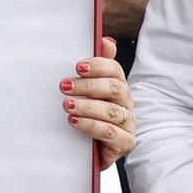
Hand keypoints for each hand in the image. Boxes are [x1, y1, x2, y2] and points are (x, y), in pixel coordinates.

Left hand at [61, 36, 134, 166]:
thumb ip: (95, 68)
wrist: (88, 151)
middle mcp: (126, 103)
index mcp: (118, 86)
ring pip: (111, 111)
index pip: (114, 70)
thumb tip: (106, 40)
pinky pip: (110, 133)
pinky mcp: (125, 143)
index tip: (77, 66)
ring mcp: (128, 123)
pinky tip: (75, 121)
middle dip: (88, 86)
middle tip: (64, 86)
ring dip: (87, 107)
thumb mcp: (87, 92)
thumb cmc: (88, 117)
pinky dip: (91, 126)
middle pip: (114, 88)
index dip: (98, 66)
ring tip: (67, 105)